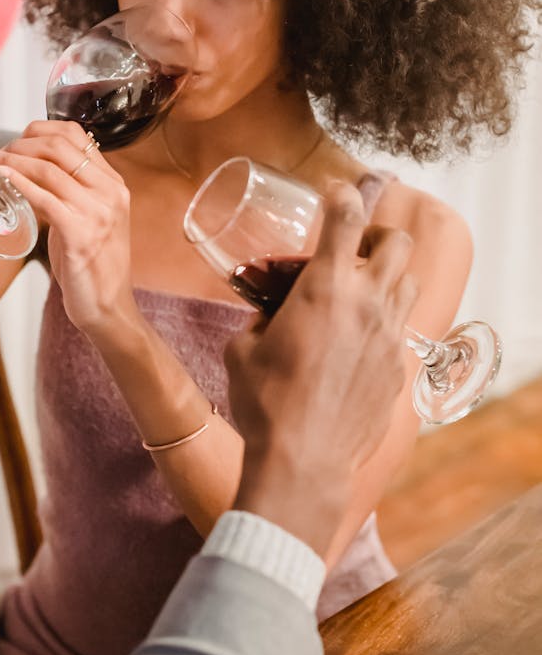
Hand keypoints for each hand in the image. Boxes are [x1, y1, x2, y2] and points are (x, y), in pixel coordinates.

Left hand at [0, 121, 137, 334]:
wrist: (108, 308)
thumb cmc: (93, 266)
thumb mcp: (88, 219)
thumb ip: (70, 193)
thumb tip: (33, 170)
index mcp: (114, 185)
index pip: (78, 136)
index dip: (42, 129)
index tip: (19, 137)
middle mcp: (111, 193)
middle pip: (62, 146)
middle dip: (23, 142)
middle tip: (1, 150)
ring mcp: (99, 213)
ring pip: (50, 169)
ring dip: (16, 160)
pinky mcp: (81, 234)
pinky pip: (45, 198)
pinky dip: (20, 184)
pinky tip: (4, 178)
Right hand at [226, 182, 417, 561]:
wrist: (303, 462)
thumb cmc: (265, 403)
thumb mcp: (244, 349)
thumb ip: (262, 318)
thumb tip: (272, 316)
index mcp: (325, 287)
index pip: (346, 217)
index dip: (342, 195)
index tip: (335, 192)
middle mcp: (367, 303)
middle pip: (398, 242)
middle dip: (378, 234)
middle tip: (355, 247)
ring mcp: (389, 337)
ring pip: (409, 283)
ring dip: (388, 276)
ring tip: (362, 291)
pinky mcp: (398, 369)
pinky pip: (401, 330)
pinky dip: (383, 322)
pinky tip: (357, 343)